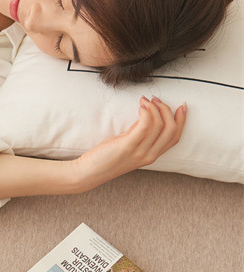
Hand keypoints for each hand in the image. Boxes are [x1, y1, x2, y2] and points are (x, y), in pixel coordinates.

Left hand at [72, 96, 186, 190]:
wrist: (89, 172)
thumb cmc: (106, 157)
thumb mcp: (128, 144)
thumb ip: (139, 133)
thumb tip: (147, 115)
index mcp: (151, 156)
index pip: (175, 137)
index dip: (182, 120)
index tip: (182, 106)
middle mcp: (149, 156)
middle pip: (171, 130)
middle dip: (167, 110)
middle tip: (155, 99)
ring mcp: (139, 152)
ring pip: (159, 126)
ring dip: (155, 108)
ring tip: (145, 100)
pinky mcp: (127, 147)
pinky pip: (145, 126)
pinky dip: (146, 112)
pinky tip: (140, 106)